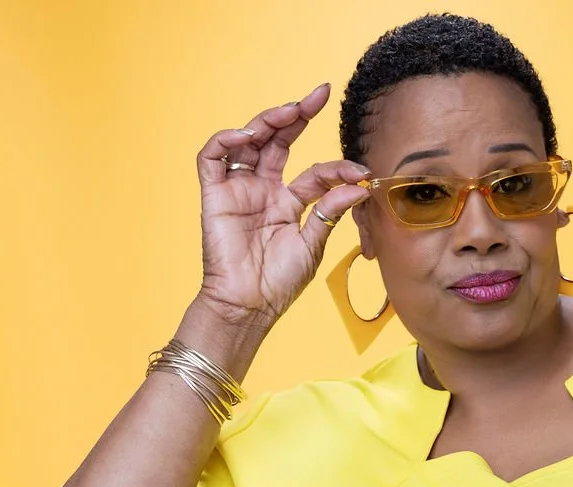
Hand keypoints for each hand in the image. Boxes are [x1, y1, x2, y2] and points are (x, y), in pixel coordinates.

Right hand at [194, 83, 370, 327]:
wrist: (250, 305)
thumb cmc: (279, 282)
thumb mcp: (313, 243)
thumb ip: (330, 210)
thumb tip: (359, 183)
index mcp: (289, 204)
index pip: (314, 172)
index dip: (336, 166)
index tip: (360, 169)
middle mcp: (263, 191)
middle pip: (278, 142)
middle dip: (296, 116)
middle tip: (317, 96)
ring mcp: (239, 190)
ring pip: (248, 142)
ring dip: (267, 121)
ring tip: (289, 112)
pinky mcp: (214, 195)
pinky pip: (212, 158)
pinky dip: (227, 140)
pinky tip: (249, 135)